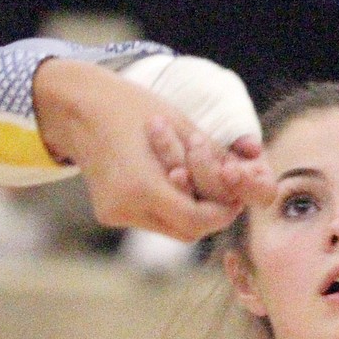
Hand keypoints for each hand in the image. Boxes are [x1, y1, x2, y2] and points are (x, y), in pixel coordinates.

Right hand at [32, 59, 257, 241]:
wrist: (80, 108)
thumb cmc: (134, 108)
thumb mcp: (184, 126)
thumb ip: (219, 160)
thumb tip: (258, 179)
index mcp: (139, 185)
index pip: (198, 219)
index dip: (223, 209)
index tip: (234, 189)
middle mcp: (123, 207)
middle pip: (187, 230)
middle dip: (210, 210)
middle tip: (220, 183)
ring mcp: (113, 213)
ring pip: (170, 227)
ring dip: (189, 207)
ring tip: (186, 172)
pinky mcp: (108, 213)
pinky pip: (151, 219)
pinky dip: (167, 203)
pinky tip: (163, 176)